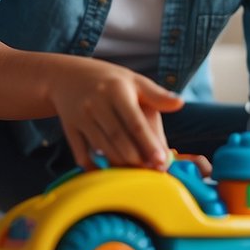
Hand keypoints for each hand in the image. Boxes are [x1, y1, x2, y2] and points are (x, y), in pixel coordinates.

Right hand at [47, 56, 183, 170]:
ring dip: (119, 163)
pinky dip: (94, 166)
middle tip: (151, 172)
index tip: (161, 161)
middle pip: (118, 138)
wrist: (68, 75)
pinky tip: (109, 173)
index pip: (135, 122)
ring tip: (136, 173)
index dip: (149, 143)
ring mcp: (80, 116)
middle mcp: (96, 103)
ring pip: (102, 147)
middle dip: (136, 158)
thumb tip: (180, 104)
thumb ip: (157, 95)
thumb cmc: (111, 81)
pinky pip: (81, 153)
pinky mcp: (69, 128)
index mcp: (116, 91)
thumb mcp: (134, 81)